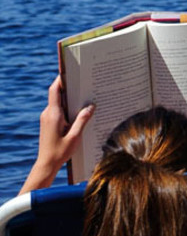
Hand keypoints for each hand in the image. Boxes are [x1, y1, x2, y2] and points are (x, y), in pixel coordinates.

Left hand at [19, 76, 93, 193]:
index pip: (55, 90)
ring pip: (58, 103)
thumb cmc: (60, 152)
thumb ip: (82, 120)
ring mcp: (47, 118)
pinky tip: (79, 113)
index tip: (70, 72)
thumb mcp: (75, 137)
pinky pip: (58, 111)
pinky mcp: (48, 123)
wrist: (46, 163)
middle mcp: (48, 113)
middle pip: (58, 95)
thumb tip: (90, 106)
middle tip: (84, 84)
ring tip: (85, 98)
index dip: (61, 79)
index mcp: (54, 114)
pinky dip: (68, 109)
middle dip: (70, 88)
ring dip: (70, 100)